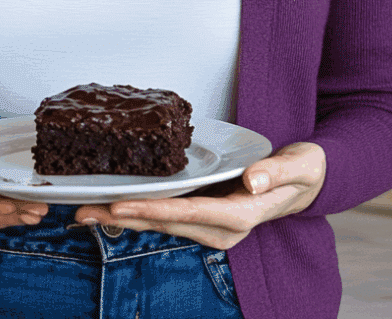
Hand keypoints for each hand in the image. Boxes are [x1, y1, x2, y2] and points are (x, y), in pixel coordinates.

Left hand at [73, 141, 325, 249]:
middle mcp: (221, 226)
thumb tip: (252, 182)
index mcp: (240, 215)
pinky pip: (167, 216)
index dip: (151, 209)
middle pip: (164, 223)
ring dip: (123, 217)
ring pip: (160, 223)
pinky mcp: (205, 215)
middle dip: (122, 217)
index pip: (187, 213)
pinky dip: (139, 211)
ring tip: (85, 210)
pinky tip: (115, 204)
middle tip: (81, 210)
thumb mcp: (299, 165)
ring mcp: (212, 224)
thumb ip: (276, 173)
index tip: (119, 204)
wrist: (310, 181)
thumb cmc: (305, 170)